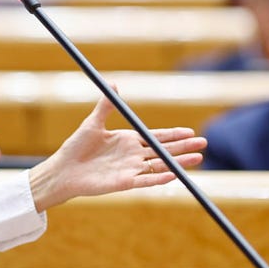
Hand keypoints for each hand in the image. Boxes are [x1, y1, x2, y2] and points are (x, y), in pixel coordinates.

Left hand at [29, 95, 205, 212]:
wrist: (64, 170)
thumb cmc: (76, 147)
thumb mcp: (92, 123)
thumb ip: (105, 106)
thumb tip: (113, 85)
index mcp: (128, 141)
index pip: (157, 137)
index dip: (174, 134)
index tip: (190, 131)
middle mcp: (133, 155)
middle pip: (164, 150)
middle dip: (184, 147)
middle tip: (203, 143)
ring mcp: (131, 169)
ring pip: (161, 165)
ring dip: (179, 162)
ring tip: (198, 159)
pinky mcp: (124, 183)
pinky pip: (146, 180)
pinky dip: (160, 177)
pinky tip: (174, 174)